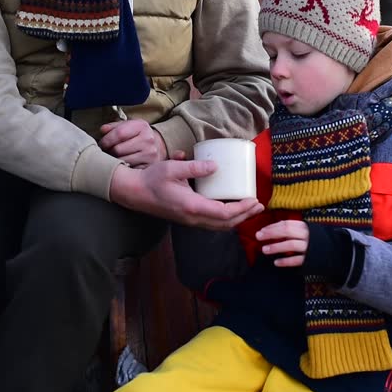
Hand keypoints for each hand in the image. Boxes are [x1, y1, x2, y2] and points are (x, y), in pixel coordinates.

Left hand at [99, 120, 167, 167]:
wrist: (158, 146)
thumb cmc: (137, 135)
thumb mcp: (128, 126)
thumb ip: (114, 127)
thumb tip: (103, 130)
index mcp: (141, 126)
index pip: (119, 133)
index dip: (106, 140)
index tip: (101, 144)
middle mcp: (148, 139)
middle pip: (118, 149)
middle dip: (109, 152)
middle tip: (107, 152)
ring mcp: (150, 154)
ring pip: (122, 161)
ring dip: (115, 161)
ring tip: (115, 158)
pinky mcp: (149, 166)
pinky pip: (129, 171)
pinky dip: (124, 169)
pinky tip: (123, 165)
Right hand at [109, 161, 263, 229]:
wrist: (133, 192)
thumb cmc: (151, 179)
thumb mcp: (172, 168)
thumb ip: (194, 167)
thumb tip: (215, 166)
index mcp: (191, 206)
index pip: (224, 213)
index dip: (242, 209)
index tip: (254, 201)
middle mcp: (192, 218)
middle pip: (225, 224)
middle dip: (244, 216)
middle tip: (258, 205)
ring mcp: (189, 221)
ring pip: (218, 226)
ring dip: (235, 218)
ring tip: (248, 207)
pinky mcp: (186, 219)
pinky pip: (210, 223)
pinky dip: (224, 218)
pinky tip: (230, 208)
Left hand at [256, 220, 309, 266]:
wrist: (333, 251)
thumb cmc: (314, 240)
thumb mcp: (304, 231)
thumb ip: (291, 230)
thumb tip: (271, 229)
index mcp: (304, 227)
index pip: (286, 224)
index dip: (272, 227)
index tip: (261, 230)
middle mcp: (307, 235)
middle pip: (287, 232)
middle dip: (271, 233)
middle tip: (258, 236)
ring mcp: (309, 247)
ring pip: (291, 245)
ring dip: (276, 247)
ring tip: (264, 250)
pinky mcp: (310, 259)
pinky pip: (297, 260)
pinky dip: (286, 261)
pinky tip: (276, 263)